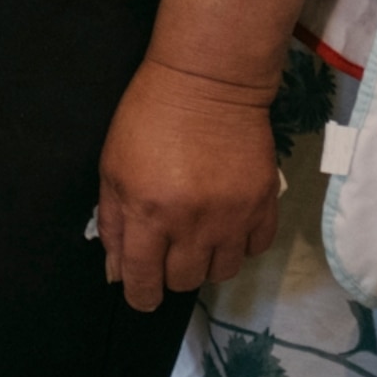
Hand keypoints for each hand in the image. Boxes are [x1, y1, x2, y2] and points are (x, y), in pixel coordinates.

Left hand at [95, 56, 280, 309]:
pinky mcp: (263, 204)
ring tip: (202, 233)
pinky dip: (241, 244)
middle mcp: (191, 223)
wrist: (208, 80)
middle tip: (170, 245)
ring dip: (207, 260)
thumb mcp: (113, 166)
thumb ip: (113, 222)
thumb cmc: (149, 117)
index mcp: (147, 213)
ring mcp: (231, 216)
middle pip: (184, 282)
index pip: (143, 282)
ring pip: (222, 273)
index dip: (141, 296)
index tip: (143, 292)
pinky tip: (230, 222)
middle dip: (172, 272)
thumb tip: (117, 272)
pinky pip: (256, 249)